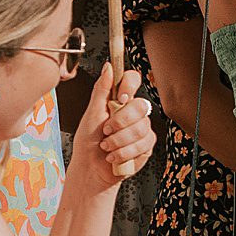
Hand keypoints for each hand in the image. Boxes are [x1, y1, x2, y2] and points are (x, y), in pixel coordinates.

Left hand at [64, 65, 154, 196]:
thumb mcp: (91, 113)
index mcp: (120, 100)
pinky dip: (124, 152)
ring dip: (118, 141)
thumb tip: (108, 67)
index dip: (129, 86)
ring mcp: (142, 128)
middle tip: (106, 131)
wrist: (91, 168)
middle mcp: (133, 112)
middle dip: (120, 121)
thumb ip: (101, 90)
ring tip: (106, 147)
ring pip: (140, 128)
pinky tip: (114, 156)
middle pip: (140, 106)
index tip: (119, 97)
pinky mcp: (147, 145)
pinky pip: (143, 144)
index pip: (133, 80)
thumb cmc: (88, 142)